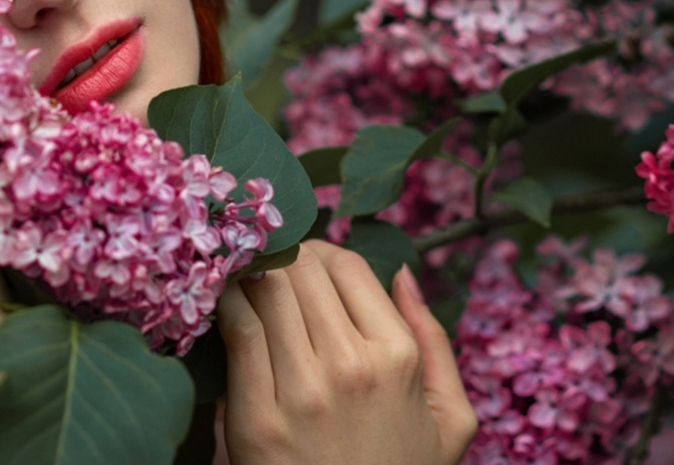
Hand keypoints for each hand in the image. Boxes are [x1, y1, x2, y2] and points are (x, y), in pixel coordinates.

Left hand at [217, 240, 477, 464]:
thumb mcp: (449, 418)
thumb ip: (433, 339)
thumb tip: (403, 273)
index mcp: (398, 357)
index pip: (347, 265)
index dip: (321, 254)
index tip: (305, 262)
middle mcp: (352, 365)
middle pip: (302, 271)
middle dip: (283, 258)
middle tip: (269, 265)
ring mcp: (302, 391)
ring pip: (267, 290)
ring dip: (252, 274)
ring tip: (244, 275)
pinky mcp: (257, 417)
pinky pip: (237, 331)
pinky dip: (227, 304)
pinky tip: (223, 301)